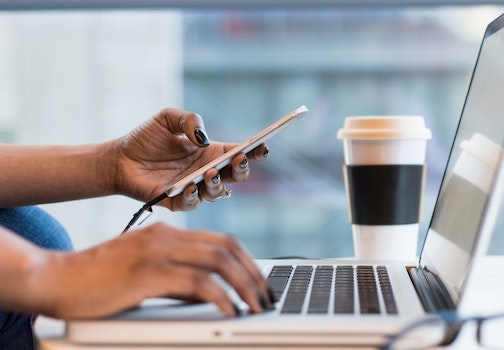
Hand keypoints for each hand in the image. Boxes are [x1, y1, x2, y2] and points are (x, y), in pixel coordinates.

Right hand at [37, 223, 271, 318]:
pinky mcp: (148, 273)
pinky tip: (230, 311)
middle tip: (266, 297)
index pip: (222, 240)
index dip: (248, 261)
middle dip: (254, 274)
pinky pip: (197, 283)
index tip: (260, 282)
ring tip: (256, 306)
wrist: (54, 279)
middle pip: (227, 247)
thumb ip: (176, 279)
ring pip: (219, 261)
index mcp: (166, 233)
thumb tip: (209, 294)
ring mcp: (157, 252)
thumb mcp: (144, 274)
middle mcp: (166, 236)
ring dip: (244, 285)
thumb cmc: (96, 281)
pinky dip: (220, 297)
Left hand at [111, 108, 267, 210]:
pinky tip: (190, 186)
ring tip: (210, 173)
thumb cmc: (146, 138)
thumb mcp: (167, 118)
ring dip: (218, 184)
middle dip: (242, 169)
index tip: (262, 146)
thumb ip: (189, 120)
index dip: (254, 151)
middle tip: (239, 159)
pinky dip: (194, 197)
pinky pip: (191, 204)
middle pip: (236, 176)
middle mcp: (207, 172)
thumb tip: (203, 138)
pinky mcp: (176, 202)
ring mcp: (194, 188)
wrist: (118, 158)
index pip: (239, 153)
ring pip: (217, 193)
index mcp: (211, 153)